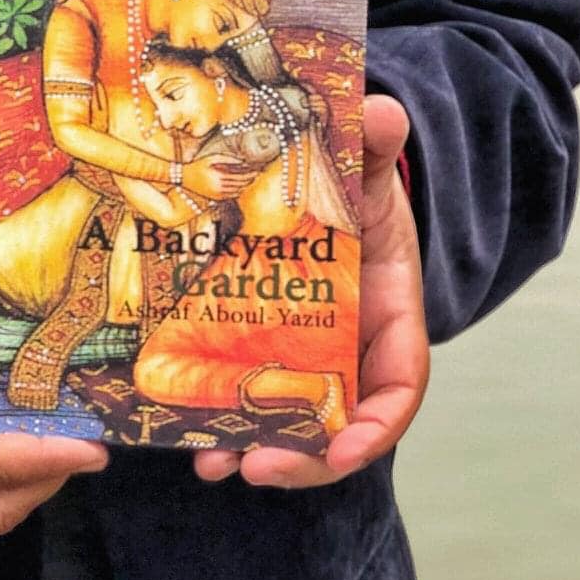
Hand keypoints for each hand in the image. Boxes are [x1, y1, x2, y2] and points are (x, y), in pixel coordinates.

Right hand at [183, 154, 258, 199]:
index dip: (250, 173)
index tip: (257, 170)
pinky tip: (241, 186)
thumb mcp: (211, 158)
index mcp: (219, 176)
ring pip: (237, 191)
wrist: (184, 178)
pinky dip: (238, 191)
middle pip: (241, 184)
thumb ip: (227, 159)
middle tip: (257, 174)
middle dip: (250, 179)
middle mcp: (220, 187)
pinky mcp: (216, 198)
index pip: (241, 176)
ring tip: (251, 179)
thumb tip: (242, 161)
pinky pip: (231, 196)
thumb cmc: (198, 165)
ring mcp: (218, 194)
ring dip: (245, 185)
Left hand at [192, 95, 427, 489]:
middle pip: (338, 422)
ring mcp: (304, 350)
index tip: (344, 450)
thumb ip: (373, 143)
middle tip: (255, 468)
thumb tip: (382, 112)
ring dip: (251, 446)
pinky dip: (219, 411)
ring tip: (211, 463)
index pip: (399, 386)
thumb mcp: (364, 161)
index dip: (375, 426)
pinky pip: (243, 386)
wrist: (320, 176)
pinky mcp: (259, 342)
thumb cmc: (354, 177)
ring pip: (287, 417)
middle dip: (302, 456)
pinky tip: (180, 425)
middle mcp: (350, 345)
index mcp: (388, 311)